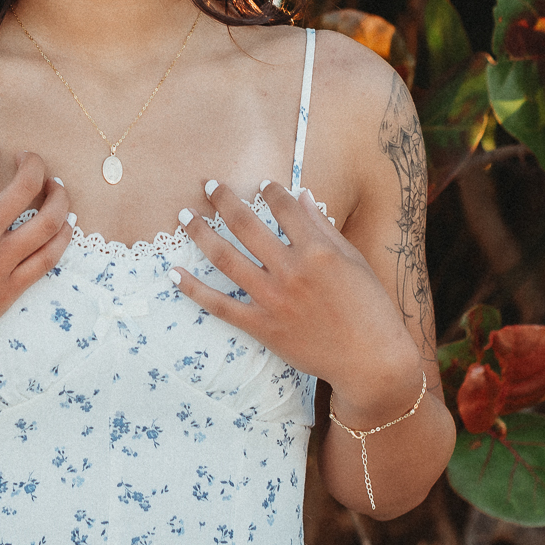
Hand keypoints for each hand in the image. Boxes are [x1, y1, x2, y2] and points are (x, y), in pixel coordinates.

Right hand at [0, 140, 73, 373]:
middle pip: (24, 187)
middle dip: (33, 164)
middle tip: (30, 158)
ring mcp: (1, 264)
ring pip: (48, 222)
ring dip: (59, 197)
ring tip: (56, 186)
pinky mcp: (11, 289)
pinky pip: (48, 259)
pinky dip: (62, 238)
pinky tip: (65, 225)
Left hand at [171, 179, 419, 398]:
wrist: (371, 360)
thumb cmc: (370, 308)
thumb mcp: (353, 261)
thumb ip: (323, 228)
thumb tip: (301, 195)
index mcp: (317, 250)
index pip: (284, 207)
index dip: (270, 190)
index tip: (261, 184)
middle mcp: (291, 271)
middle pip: (246, 224)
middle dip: (223, 199)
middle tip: (208, 185)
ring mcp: (273, 299)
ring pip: (225, 258)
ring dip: (200, 232)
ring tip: (184, 215)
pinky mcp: (262, 327)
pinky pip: (219, 305)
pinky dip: (193, 289)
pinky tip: (173, 272)